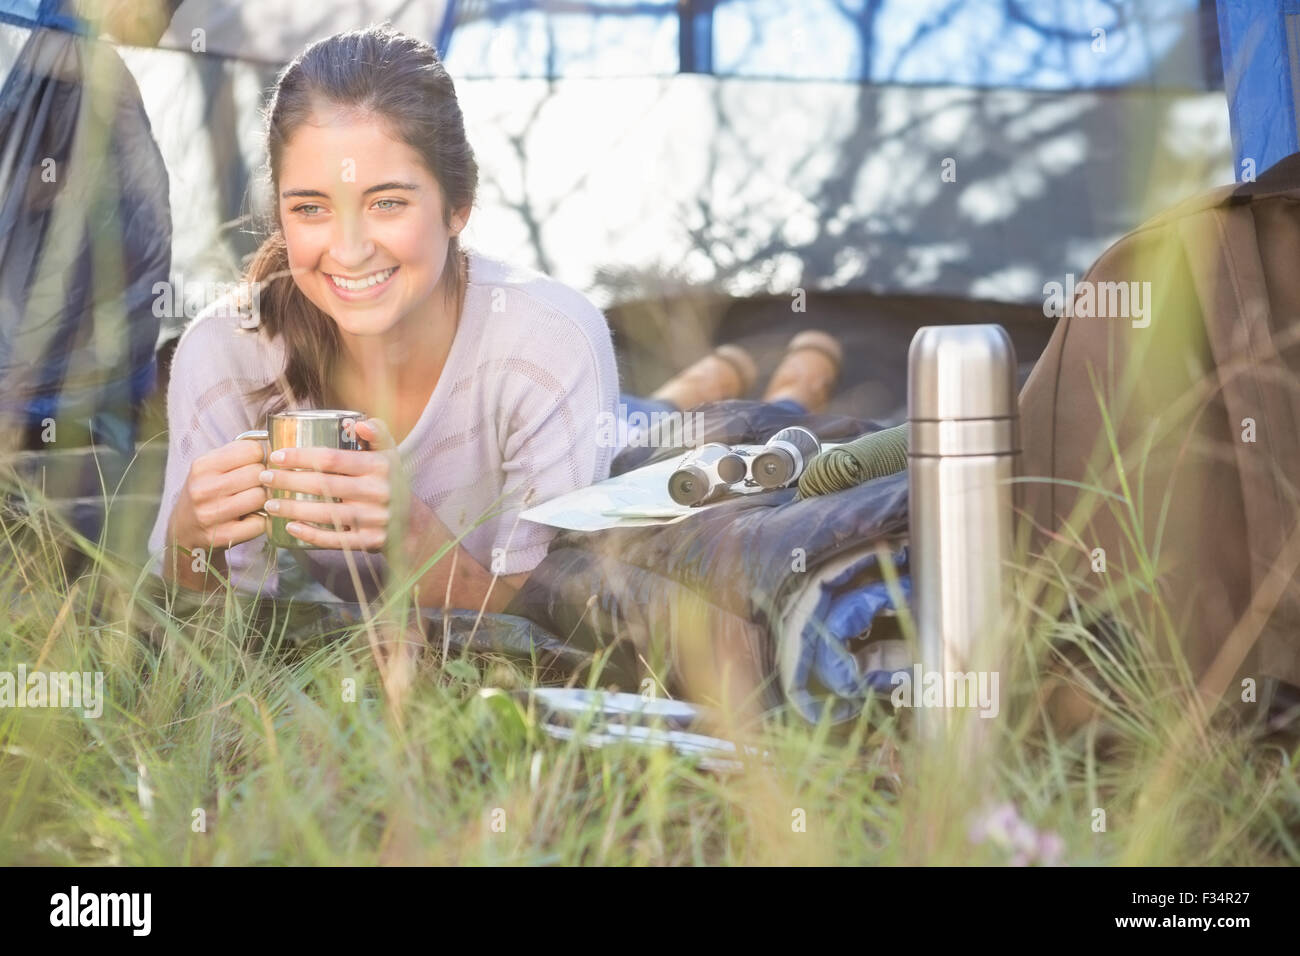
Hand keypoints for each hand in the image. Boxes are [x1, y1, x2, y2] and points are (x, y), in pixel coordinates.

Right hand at [170, 438, 269, 550]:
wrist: (183, 531)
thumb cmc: (207, 493)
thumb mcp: (211, 467)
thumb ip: (238, 453)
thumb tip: (275, 447)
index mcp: (202, 466)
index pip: (251, 450)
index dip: (259, 457)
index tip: (254, 465)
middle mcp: (204, 488)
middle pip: (259, 473)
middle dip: (263, 479)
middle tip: (255, 486)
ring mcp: (212, 514)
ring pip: (261, 497)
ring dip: (263, 500)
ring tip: (253, 502)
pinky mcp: (223, 536)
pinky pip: (260, 523)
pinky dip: (261, 521)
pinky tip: (250, 519)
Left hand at [258, 418, 397, 551]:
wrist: (412, 524)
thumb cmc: (390, 483)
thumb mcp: (390, 455)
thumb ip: (377, 433)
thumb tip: (359, 422)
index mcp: (379, 466)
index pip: (332, 459)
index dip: (301, 457)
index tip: (276, 456)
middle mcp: (377, 492)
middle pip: (324, 485)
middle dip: (288, 481)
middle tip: (264, 478)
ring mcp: (373, 519)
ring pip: (326, 514)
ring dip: (293, 509)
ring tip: (270, 503)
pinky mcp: (369, 541)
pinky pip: (335, 539)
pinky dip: (311, 535)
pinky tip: (291, 528)